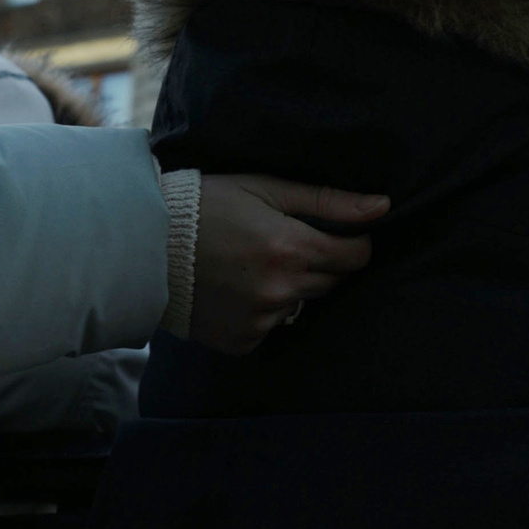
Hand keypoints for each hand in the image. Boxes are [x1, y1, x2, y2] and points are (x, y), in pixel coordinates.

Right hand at [189, 175, 386, 356]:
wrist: (145, 244)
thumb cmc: (207, 205)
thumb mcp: (266, 188)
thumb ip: (328, 201)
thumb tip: (382, 207)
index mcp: (292, 248)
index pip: (356, 256)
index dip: (349, 242)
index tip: (326, 233)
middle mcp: (282, 290)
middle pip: (331, 282)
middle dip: (316, 263)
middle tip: (278, 244)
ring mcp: (261, 320)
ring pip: (300, 305)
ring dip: (288, 288)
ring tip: (250, 266)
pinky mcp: (242, 341)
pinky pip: (271, 327)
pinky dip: (261, 312)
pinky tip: (234, 290)